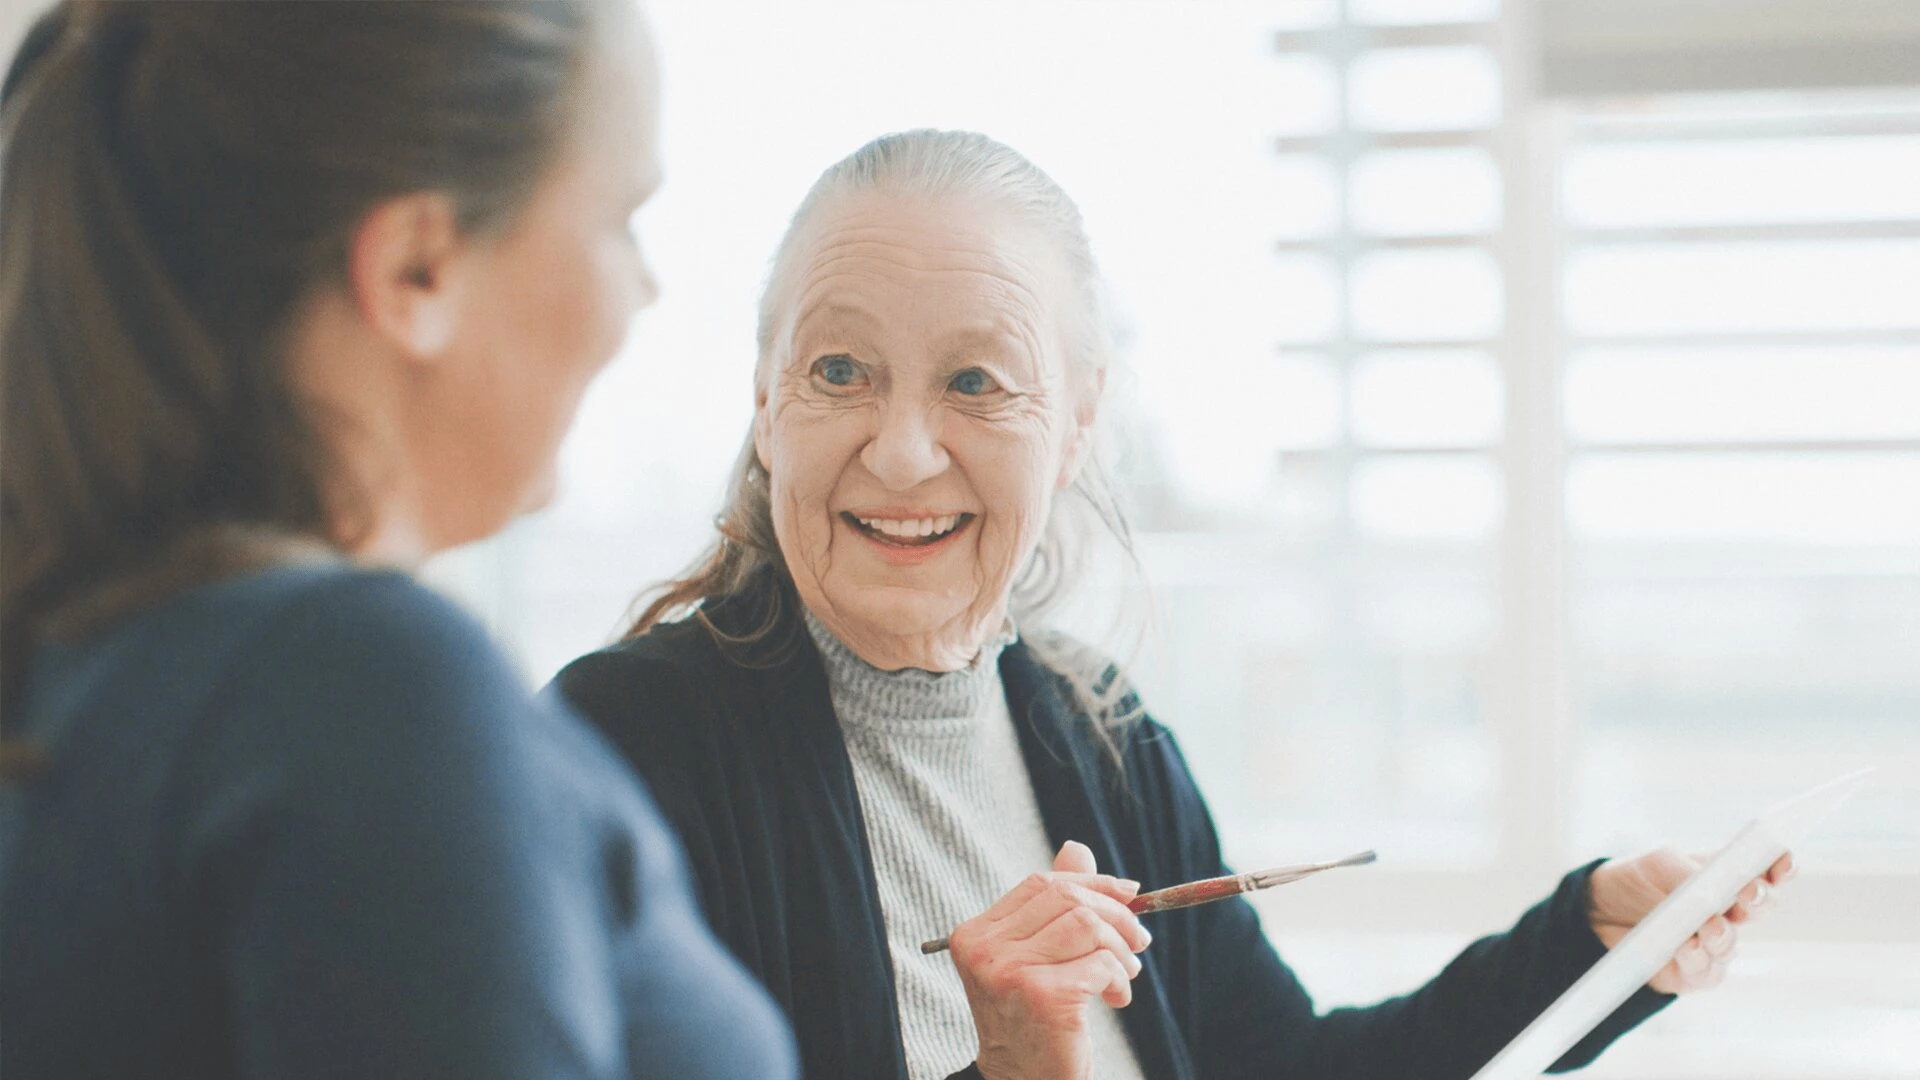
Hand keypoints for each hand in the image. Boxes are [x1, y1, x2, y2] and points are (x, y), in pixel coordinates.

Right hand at [949, 840, 1151, 1079]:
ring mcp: (1010, 972)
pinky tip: (1114, 998)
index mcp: (975, 935)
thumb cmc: (1033, 1019)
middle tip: (1139, 940)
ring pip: (1088, 926)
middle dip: (1116, 914)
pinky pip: (1101, 963)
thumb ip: (1053, 906)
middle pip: (1067, 898)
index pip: (1039, 884)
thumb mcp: (1036, 958)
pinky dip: (1119, 979)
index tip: (1128, 894)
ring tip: (1125, 974)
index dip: (1090, 882)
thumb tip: (1076, 847)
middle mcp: (985, 950)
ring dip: (1120, 950)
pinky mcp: (1043, 995)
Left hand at [1588, 848, 1795, 993]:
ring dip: (1723, 936)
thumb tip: (1707, 888)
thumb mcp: (1659, 862)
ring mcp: (1713, 944)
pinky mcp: (1693, 972)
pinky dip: (1699, 961)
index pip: (1767, 872)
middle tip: (1748, 894)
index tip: (1782, 863)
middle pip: (1759, 909)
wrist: (1601, 908)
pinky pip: (1707, 972)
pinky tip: (1687, 948)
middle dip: (1759, 901)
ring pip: (1731, 944)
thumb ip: (1686, 871)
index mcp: (1729, 878)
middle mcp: (1729, 912)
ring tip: (1708, 926)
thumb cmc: (1641, 877)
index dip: (1781, 868)